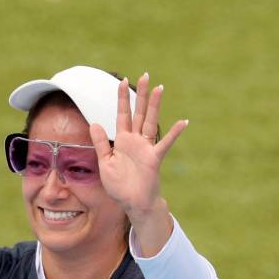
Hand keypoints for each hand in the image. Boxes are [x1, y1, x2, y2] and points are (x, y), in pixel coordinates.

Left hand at [89, 73, 187, 222]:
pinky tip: (184, 121)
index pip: (122, 115)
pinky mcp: (154, 158)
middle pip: (138, 112)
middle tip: (143, 75)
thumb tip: (94, 123)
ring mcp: (146, 148)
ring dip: (154, 105)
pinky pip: (164, 143)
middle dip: (140, 95)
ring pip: (150, 121)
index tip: (122, 81)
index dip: (122, 99)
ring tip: (159, 88)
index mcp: (122, 141)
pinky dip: (174, 133)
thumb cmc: (119, 185)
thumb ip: (100, 143)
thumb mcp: (104, 162)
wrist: (131, 203)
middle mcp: (135, 140)